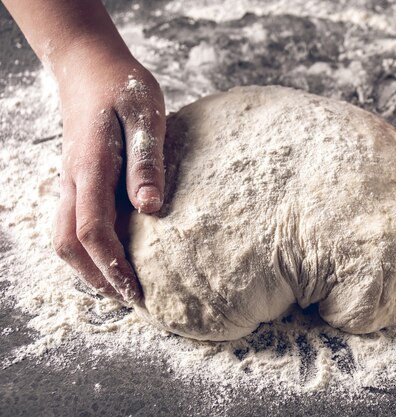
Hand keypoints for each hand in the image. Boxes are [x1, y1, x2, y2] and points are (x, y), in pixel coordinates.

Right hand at [52, 44, 165, 302]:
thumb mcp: (145, 114)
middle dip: (95, 277)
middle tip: (128, 299)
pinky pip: (70, 221)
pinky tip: (111, 251)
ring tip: (119, 284)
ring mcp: (69, 179)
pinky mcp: (75, 177)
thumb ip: (147, 159)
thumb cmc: (122, 85)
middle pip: (68, 243)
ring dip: (87, 266)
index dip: (113, 267)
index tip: (135, 293)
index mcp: (91, 167)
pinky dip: (86, 247)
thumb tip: (151, 209)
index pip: (93, 231)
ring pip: (63, 236)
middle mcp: (73, 179)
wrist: (89, 63)